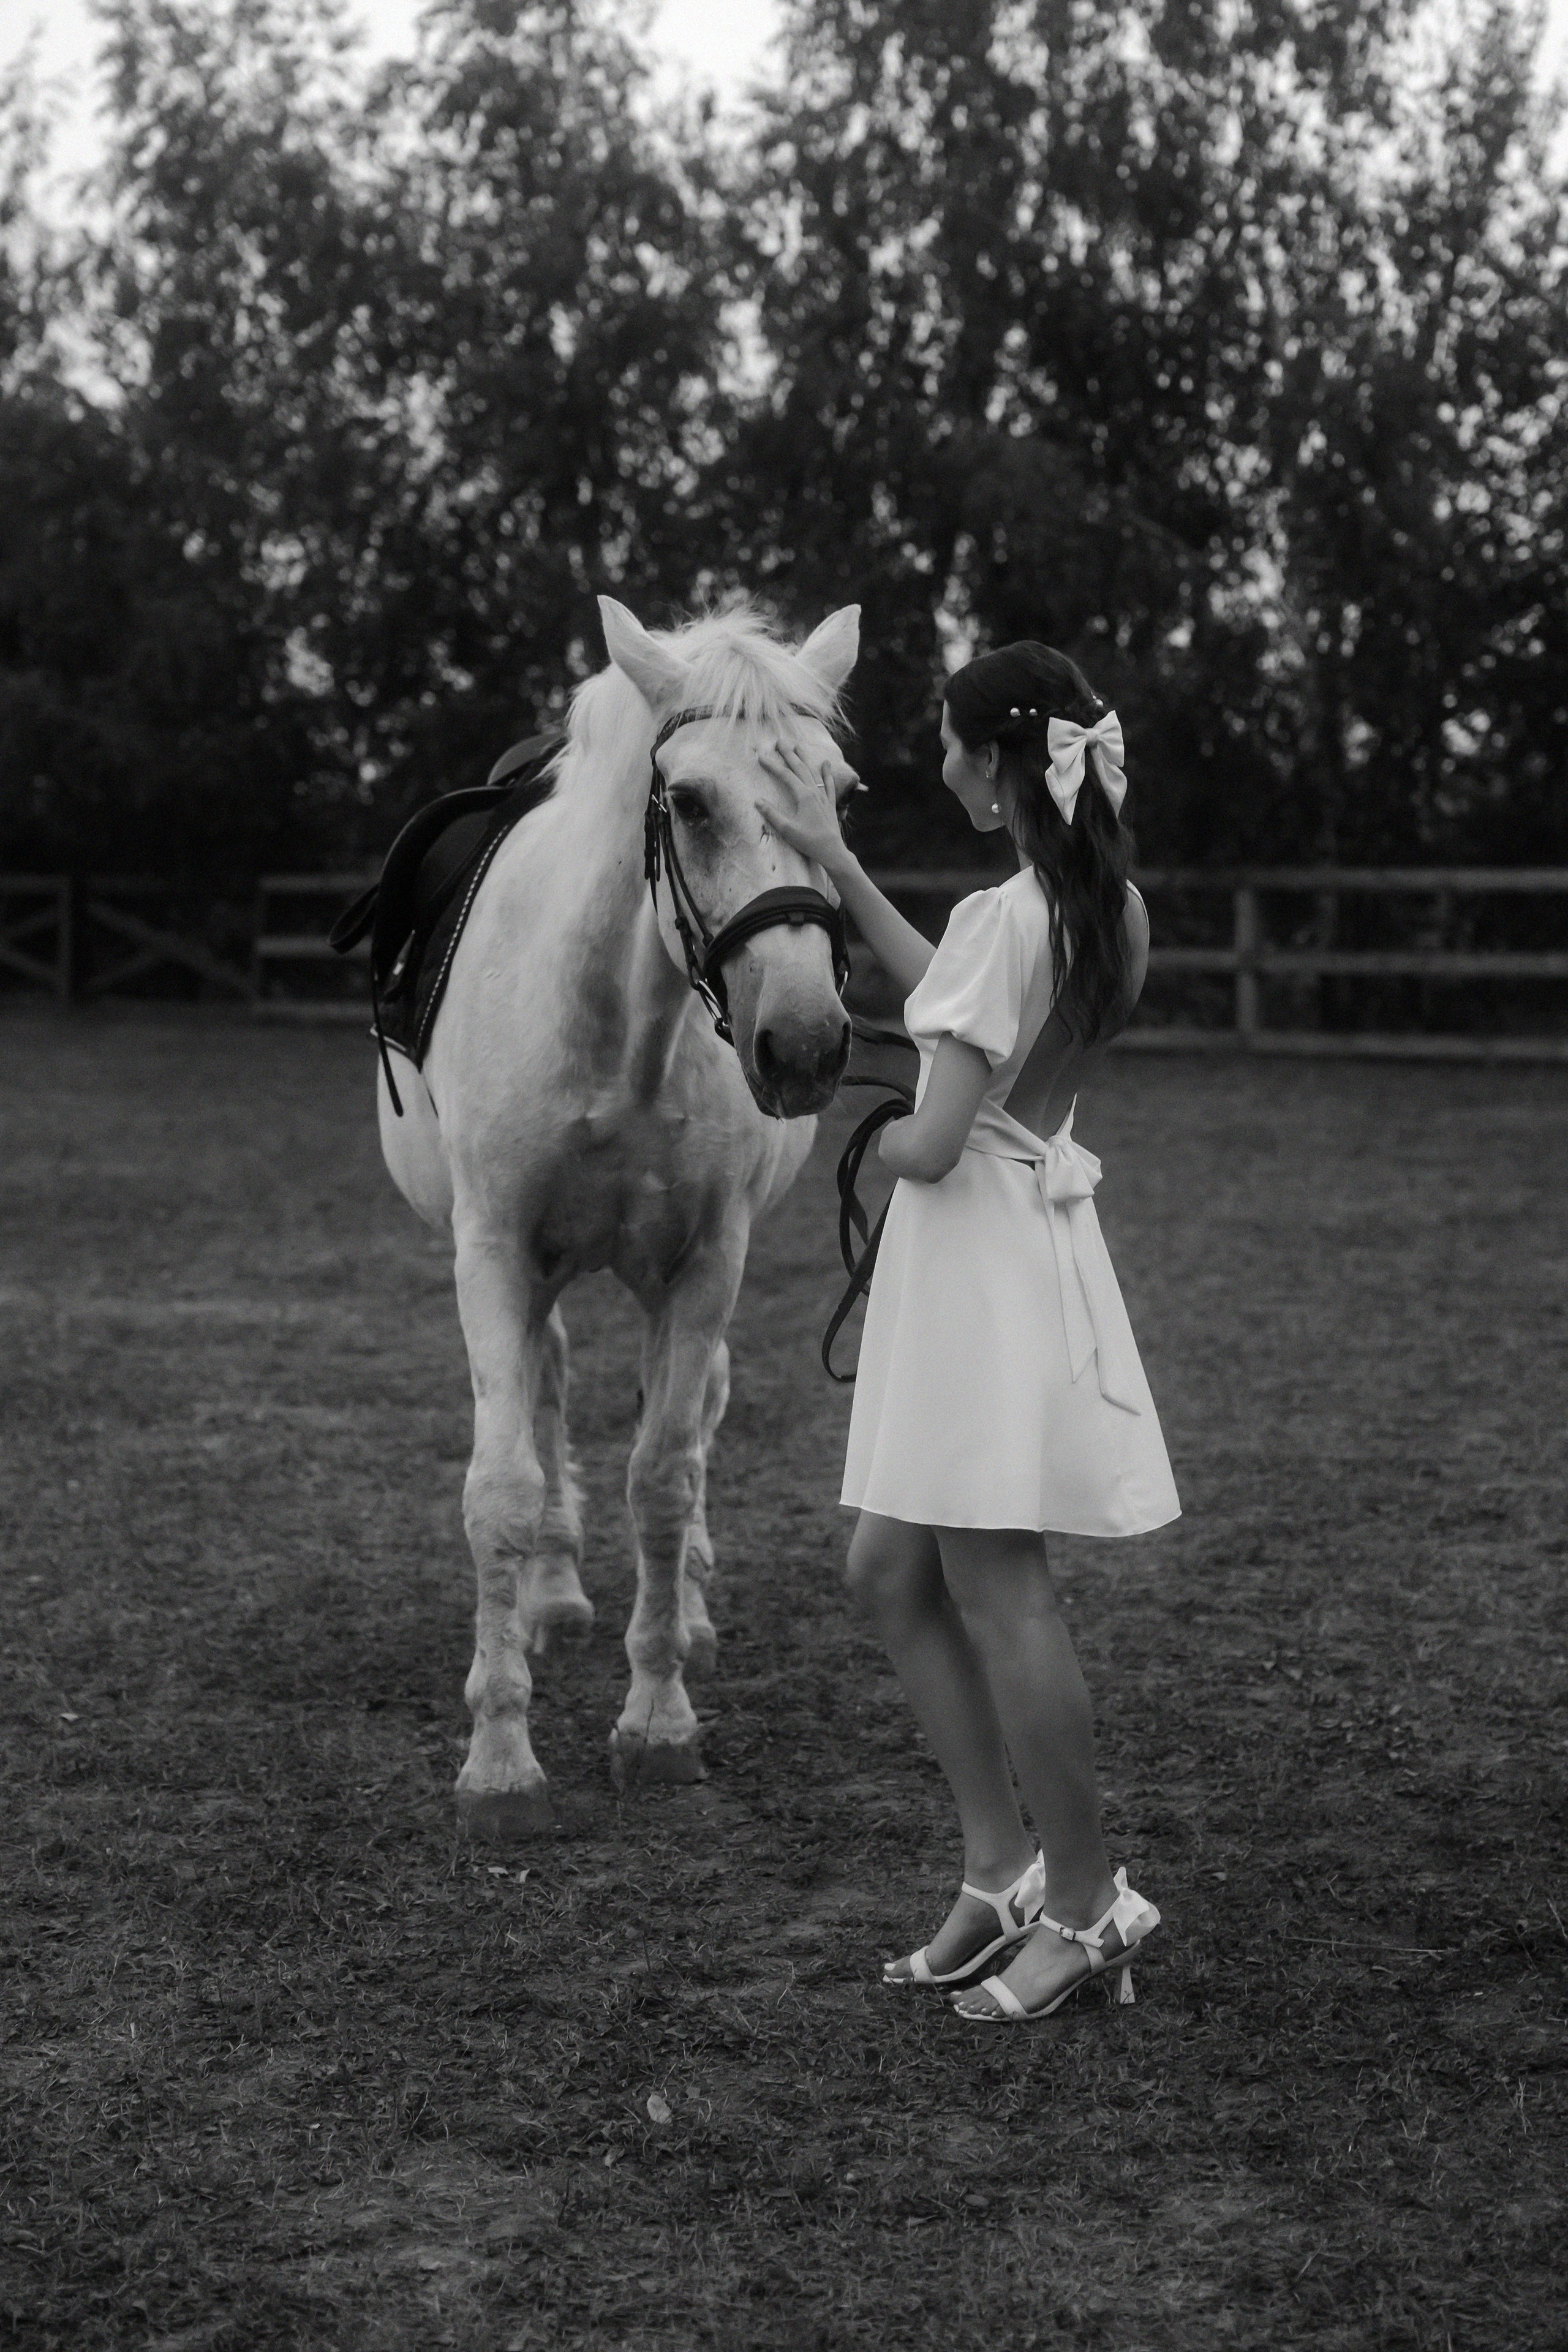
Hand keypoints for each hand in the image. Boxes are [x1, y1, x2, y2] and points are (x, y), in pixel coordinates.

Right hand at [756, 742, 851, 877]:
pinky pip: (829, 783)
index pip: (785, 775)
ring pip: (813, 772)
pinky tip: (826, 763)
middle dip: (788, 754)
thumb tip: (757, 801)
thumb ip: (772, 814)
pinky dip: (827, 772)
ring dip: (805, 758)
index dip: (772, 765)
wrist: (832, 850)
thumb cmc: (809, 841)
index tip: (761, 756)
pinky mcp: (830, 803)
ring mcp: (823, 796)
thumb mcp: (787, 829)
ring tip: (798, 745)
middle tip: (779, 741)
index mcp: (803, 796)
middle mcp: (814, 792)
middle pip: (799, 768)